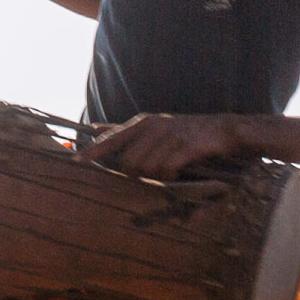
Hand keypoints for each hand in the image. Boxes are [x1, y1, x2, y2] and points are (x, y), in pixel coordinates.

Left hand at [77, 112, 245, 180]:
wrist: (222, 130)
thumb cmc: (186, 132)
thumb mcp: (154, 126)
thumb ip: (125, 131)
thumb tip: (95, 128)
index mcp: (143, 123)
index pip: (112, 139)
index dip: (94, 151)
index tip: (76, 160)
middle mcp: (153, 127)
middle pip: (128, 163)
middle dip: (138, 173)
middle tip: (155, 169)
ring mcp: (168, 136)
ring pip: (146, 169)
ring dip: (157, 175)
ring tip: (171, 166)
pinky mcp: (183, 147)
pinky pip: (165, 171)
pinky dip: (171, 176)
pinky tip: (180, 168)